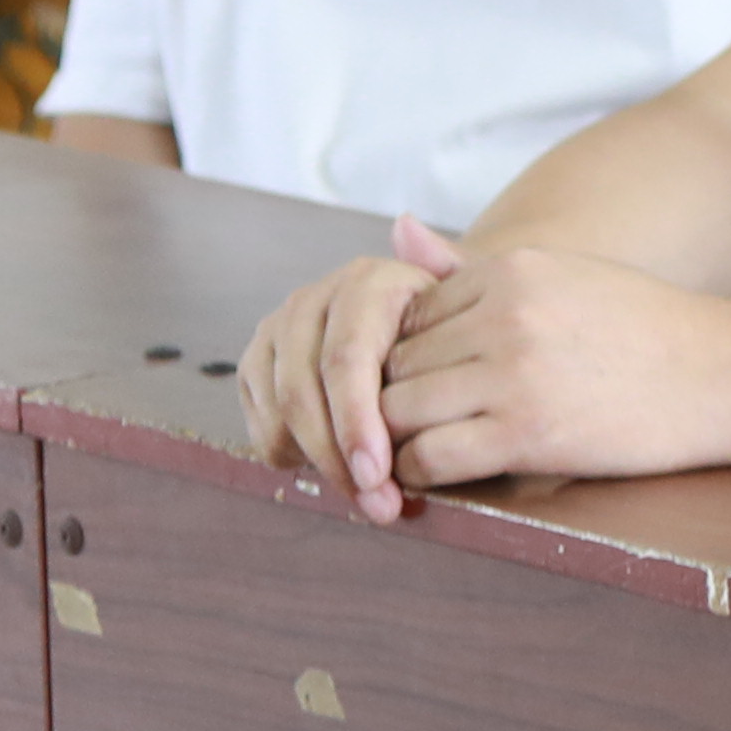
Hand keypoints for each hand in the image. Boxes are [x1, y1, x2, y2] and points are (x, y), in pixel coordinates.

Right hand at [238, 230, 458, 511]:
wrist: (435, 325)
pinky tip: (330, 475)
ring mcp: (280, 330)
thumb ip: (449, 268)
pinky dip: (288, 453)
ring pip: (278, 409)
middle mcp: (315, 300)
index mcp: (366, 282)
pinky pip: (259, 417)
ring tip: (364, 499)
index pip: (346, 360)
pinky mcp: (258, 363)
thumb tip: (406, 225)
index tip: (379, 473)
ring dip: (315, 462)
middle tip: (377, 505)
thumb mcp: (471, 301)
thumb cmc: (462, 325)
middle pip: (306, 392)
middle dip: (338, 456)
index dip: (357, 421)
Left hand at [369, 234, 730, 502]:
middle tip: (409, 427)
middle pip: (395, 364)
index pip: (408, 316)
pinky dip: (417, 472)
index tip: (430, 384)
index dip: (408, 356)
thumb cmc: (648, 328)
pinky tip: (435, 474)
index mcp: (512, 271)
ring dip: (396, 439)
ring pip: (396, 412)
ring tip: (417, 452)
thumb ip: (475, 271)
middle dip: (392, 398)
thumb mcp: (564, 276)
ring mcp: (513, 374)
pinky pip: (429, 457)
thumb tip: (396, 231)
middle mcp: (505, 315)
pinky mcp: (525, 433)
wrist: (725, 373)